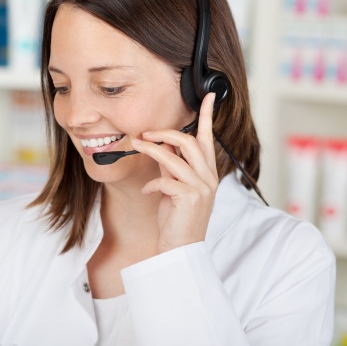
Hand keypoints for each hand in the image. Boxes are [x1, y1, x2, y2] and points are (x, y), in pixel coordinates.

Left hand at [131, 92, 219, 253]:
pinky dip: (152, 183)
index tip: (209, 96)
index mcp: (208, 172)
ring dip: (152, 150)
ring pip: (174, 158)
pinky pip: (165, 181)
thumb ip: (171, 165)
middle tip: (145, 134)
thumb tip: (160, 144)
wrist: (181, 249)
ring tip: (137, 146)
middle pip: (188, 142)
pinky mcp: (189, 198)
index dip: (208, 115)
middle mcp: (208, 177)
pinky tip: (147, 191)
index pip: (209, 137)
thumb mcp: (175, 186)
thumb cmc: (178, 218)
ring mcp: (201, 188)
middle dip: (164, 133)